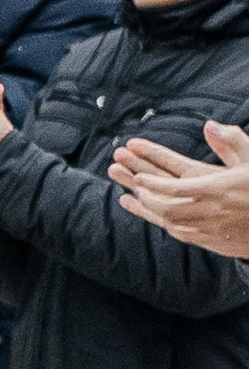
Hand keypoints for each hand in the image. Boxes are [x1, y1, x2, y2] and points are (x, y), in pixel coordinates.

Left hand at [113, 120, 248, 251]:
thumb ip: (233, 141)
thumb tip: (210, 126)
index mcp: (219, 189)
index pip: (176, 187)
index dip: (153, 183)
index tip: (139, 176)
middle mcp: (212, 212)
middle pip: (168, 209)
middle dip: (147, 199)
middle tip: (136, 187)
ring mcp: (213, 230)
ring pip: (173, 225)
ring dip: (153, 213)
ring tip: (137, 200)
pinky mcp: (216, 242)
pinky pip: (184, 236)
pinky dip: (169, 226)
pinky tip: (162, 219)